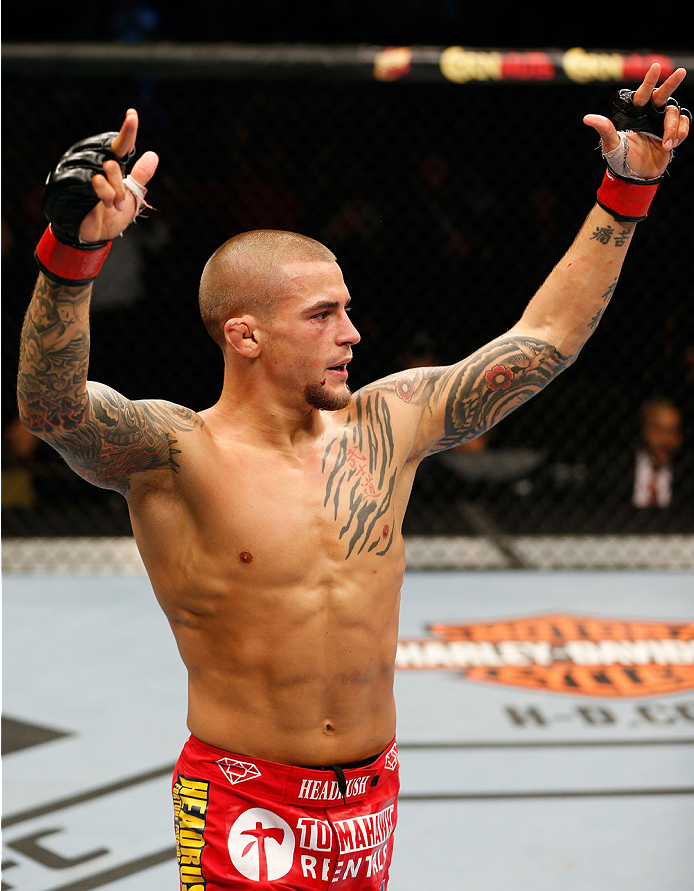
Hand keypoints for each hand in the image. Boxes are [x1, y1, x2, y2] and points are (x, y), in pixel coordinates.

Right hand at [79, 109, 158, 242]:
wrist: (93, 236)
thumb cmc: (110, 216)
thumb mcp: (131, 197)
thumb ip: (140, 177)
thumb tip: (153, 155)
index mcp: (111, 165)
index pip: (120, 145)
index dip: (128, 131)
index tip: (132, 114)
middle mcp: (96, 163)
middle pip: (115, 158)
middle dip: (120, 181)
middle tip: (121, 201)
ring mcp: (84, 171)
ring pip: (107, 168)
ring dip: (115, 191)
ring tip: (113, 205)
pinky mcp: (74, 181)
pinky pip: (95, 180)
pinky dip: (106, 193)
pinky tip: (106, 204)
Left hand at [583, 63, 689, 179]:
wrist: (636, 176)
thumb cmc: (620, 159)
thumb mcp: (611, 144)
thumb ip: (604, 129)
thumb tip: (587, 118)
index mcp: (634, 114)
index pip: (642, 94)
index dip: (649, 81)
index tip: (656, 67)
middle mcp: (649, 115)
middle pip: (663, 94)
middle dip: (671, 83)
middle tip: (680, 72)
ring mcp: (661, 122)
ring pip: (674, 113)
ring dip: (672, 128)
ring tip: (666, 144)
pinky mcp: (673, 131)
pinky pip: (684, 124)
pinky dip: (681, 133)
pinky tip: (672, 145)